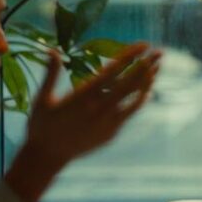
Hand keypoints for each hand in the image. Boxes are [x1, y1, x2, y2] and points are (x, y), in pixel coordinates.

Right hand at [25, 44, 160, 164]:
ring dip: (147, 82)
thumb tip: (52, 49)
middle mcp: (100, 107)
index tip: (143, 45)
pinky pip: (129, 112)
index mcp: (84, 95)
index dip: (130, 56)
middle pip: (130, 82)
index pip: (113, 70)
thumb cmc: (41, 125)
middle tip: (160, 52)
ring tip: (156, 68)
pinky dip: (139, 100)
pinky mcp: (111, 132)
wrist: (48, 156)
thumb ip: (51, 73)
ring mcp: (108, 121)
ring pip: (134, 98)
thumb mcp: (43, 98)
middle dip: (147, 65)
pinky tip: (145, 91)